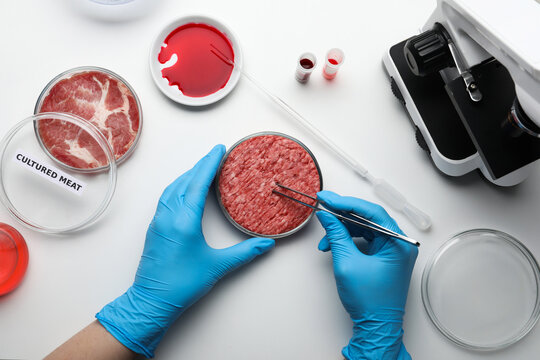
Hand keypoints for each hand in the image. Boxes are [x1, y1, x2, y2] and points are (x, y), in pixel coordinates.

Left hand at [96, 145, 274, 357]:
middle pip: (185, 181)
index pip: (198, 183)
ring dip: (188, 174)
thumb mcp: (217, 267)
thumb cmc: (181, 284)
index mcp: (184, 220)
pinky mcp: (155, 228)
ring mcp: (159, 221)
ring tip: (202, 168)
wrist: (151, 301)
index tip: (219, 150)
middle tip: (215, 155)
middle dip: (200, 165)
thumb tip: (266, 244)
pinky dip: (178, 186)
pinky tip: (185, 189)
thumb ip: (244, 253)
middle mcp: (169, 215)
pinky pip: (167, 198)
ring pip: (173, 188)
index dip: (210, 164)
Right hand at [316, 191, 417, 359]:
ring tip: (325, 239)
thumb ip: (336, 235)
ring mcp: (392, 250)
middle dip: (343, 215)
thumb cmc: (370, 301)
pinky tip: (334, 244)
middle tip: (324, 207)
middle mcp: (399, 244)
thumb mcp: (347, 263)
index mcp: (398, 243)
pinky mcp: (384, 257)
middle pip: (368, 218)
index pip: (371, 212)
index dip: (346, 203)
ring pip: (364, 228)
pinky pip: (365, 239)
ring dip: (343, 230)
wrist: (376, 326)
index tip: (327, 199)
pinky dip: (348, 240)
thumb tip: (327, 217)